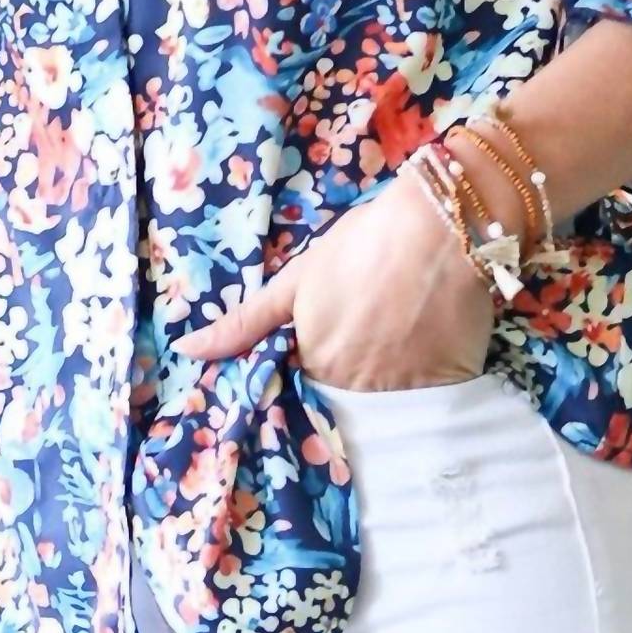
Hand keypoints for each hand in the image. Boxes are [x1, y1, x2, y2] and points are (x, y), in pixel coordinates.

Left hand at [175, 166, 497, 392]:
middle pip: (348, 395)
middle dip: (355, 373)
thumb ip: (244, 322)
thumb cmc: (361, 246)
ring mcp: (402, 390)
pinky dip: (431, 383)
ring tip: (404, 339)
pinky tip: (434, 350)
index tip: (337, 338)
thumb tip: (186, 351)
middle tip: (375, 333)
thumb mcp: (297, 280)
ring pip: (390, 401)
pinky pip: (432, 403)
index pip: (307, 382)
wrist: (438, 229)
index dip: (320, 361)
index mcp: (313, 360)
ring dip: (393, 379)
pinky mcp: (445, 386)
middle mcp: (353, 385)